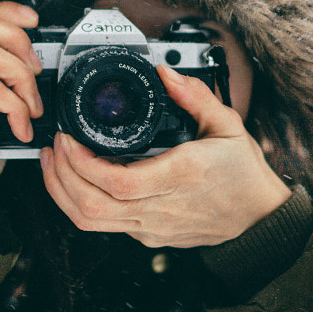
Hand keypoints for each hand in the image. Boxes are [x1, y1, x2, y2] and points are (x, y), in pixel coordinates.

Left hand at [39, 64, 290, 247]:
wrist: (259, 219)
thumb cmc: (244, 175)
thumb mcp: (227, 125)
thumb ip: (195, 95)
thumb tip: (165, 73)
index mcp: (180, 177)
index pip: (116, 182)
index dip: (81, 164)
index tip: (68, 139)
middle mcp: (161, 208)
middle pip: (91, 206)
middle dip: (59, 176)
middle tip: (53, 147)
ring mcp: (152, 228)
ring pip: (91, 222)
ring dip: (62, 193)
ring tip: (54, 164)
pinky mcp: (149, 237)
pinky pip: (104, 226)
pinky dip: (81, 203)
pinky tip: (77, 180)